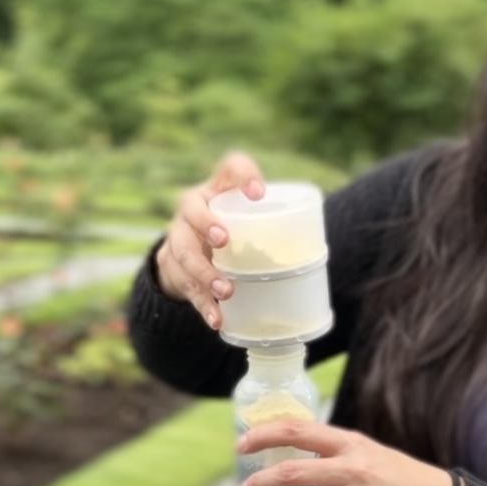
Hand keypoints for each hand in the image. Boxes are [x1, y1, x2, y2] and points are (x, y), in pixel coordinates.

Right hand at [154, 149, 265, 327]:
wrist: (191, 249)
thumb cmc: (233, 228)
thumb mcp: (252, 221)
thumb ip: (274, 225)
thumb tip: (314, 250)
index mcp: (218, 188)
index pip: (230, 167)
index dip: (244, 175)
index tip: (259, 194)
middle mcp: (193, 206)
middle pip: (191, 208)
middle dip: (205, 224)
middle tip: (224, 240)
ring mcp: (178, 236)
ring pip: (183, 252)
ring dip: (204, 273)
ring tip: (226, 291)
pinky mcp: (172, 265)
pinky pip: (184, 284)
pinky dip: (202, 304)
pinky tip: (217, 318)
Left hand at [238, 419, 454, 485]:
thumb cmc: (393, 474)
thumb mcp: (364, 449)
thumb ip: (328, 448)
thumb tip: (281, 442)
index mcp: (349, 444)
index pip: (297, 432)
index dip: (263, 436)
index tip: (242, 445)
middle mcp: (351, 471)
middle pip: (291, 473)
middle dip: (259, 481)